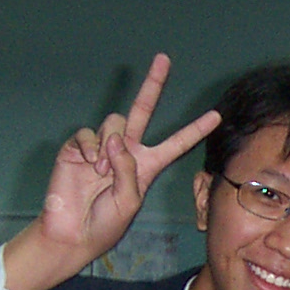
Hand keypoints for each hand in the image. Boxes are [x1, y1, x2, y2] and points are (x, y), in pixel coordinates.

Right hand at [3, 54, 221, 289]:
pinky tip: (85, 165)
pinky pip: (87, 134)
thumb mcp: (129, 200)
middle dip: (153, 84)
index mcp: (147, 165)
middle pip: (143, 110)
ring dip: (109, 146)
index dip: (195, 130)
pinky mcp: (78, 147)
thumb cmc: (106, 223)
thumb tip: (116, 140)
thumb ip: (128, 169)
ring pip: (114, 123)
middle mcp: (126, 150)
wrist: (72, 231)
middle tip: (164, 58)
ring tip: (100, 172)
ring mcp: (102, 146)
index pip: (176, 143)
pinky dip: (88, 148)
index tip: (216, 115)